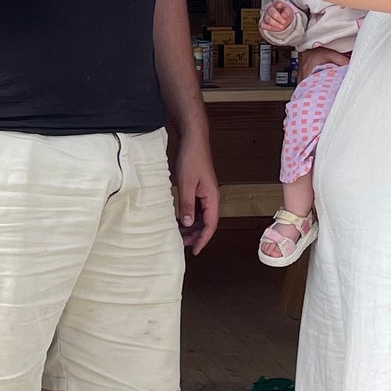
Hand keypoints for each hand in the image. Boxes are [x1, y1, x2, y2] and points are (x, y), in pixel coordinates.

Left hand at [170, 129, 218, 254]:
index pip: (211, 225)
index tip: (195, 250)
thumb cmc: (192, 158)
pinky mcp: (198, 189)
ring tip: (178, 234)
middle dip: (195, 235)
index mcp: (212, 197)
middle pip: (206, 222)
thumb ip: (187, 205)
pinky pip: (195, 207)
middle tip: (181, 244)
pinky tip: (178, 219)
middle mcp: (211, 197)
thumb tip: (188, 223)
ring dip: (191, 226)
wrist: (193, 140)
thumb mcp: (187, 184)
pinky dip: (188, 216)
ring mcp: (205, 193)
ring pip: (201, 216)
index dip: (203, 239)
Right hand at [261, 0, 295, 34]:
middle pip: (271, 12)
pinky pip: (263, 25)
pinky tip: (274, 27)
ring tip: (281, 26)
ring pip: (267, 19)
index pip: (278, 4)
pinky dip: (267, 27)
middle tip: (284, 22)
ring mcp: (265, 15)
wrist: (283, 19)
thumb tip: (284, 15)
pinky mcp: (263, 22)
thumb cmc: (285, 13)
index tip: (285, 15)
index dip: (280, 9)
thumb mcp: (288, 11)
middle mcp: (269, 9)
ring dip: (275, 23)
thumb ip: (287, 11)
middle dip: (278, 18)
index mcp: (276, 4)